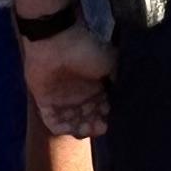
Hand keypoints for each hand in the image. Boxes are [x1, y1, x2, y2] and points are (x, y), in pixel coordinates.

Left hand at [24, 24, 113, 141]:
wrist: (56, 41)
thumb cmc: (86, 51)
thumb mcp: (110, 62)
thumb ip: (117, 80)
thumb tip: (125, 96)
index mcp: (94, 88)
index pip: (102, 110)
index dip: (106, 117)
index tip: (110, 118)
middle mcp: (79, 96)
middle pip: (88, 119)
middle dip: (95, 126)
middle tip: (100, 126)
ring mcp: (62, 100)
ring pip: (72, 123)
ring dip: (80, 129)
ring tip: (86, 127)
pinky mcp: (45, 102)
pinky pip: (53, 122)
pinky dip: (62, 128)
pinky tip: (71, 128)